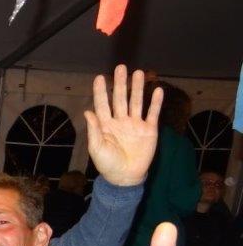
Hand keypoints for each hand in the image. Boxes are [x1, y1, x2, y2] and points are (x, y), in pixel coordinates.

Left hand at [84, 65, 160, 186]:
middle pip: (120, 99)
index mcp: (106, 125)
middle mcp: (121, 121)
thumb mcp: (97, 148)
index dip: (101, 91)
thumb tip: (88, 112)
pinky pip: (152, 113)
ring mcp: (135, 124)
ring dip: (137, 88)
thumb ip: (94, 130)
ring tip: (138, 73)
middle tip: (121, 67)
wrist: (126, 177)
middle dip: (120, 84)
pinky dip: (155, 102)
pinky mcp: (149, 130)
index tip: (99, 77)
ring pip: (136, 102)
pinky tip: (157, 90)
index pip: (103, 104)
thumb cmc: (108, 164)